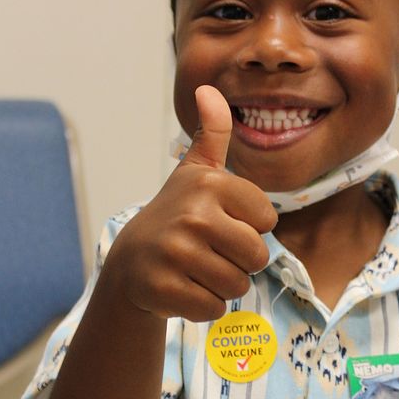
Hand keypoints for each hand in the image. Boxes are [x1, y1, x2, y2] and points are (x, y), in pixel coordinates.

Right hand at [106, 85, 277, 321]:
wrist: (131, 261)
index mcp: (209, 185)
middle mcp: (193, 215)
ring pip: (237, 285)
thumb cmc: (176, 215)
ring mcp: (176, 254)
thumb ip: (212, 134)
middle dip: (238, 262)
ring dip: (222, 285)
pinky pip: (214, 309)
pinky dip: (203, 306)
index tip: (220, 223)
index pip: (267, 221)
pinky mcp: (165, 289)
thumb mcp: (195, 172)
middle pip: (256, 257)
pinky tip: (183, 287)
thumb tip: (208, 89)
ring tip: (196, 269)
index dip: (248, 228)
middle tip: (209, 252)